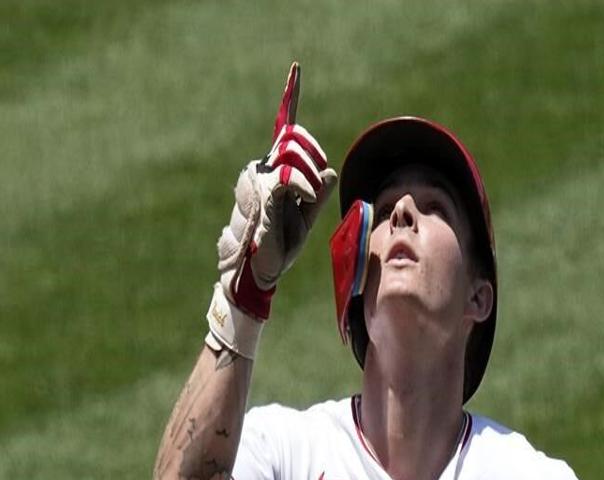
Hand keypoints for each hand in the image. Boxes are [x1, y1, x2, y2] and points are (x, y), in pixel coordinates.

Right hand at [215, 63, 336, 321]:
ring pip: (292, 155)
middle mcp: (261, 170)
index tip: (296, 71)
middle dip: (313, 154)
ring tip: (308, 200)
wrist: (262, 272)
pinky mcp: (262, 196)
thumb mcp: (306, 217)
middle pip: (293, 139)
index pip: (285, 130)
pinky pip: (288, 177)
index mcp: (273, 171)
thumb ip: (318, 194)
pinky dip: (304, 185)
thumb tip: (331, 171)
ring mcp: (258, 181)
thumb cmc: (281, 245)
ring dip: (309, 177)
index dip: (290, 97)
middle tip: (316, 185)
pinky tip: (307, 196)